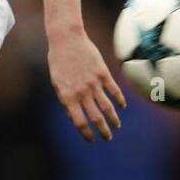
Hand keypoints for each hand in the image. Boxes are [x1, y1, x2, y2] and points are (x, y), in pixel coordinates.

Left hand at [48, 26, 125, 141]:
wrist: (67, 40)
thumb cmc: (58, 62)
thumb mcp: (57, 83)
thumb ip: (66, 99)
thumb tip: (75, 116)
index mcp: (67, 96)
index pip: (79, 121)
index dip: (86, 133)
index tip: (91, 139)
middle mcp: (81, 92)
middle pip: (96, 118)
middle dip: (103, 131)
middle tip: (108, 138)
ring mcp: (93, 83)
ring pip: (107, 107)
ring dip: (113, 119)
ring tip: (116, 126)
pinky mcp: (103, 74)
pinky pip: (114, 91)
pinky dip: (119, 100)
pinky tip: (122, 107)